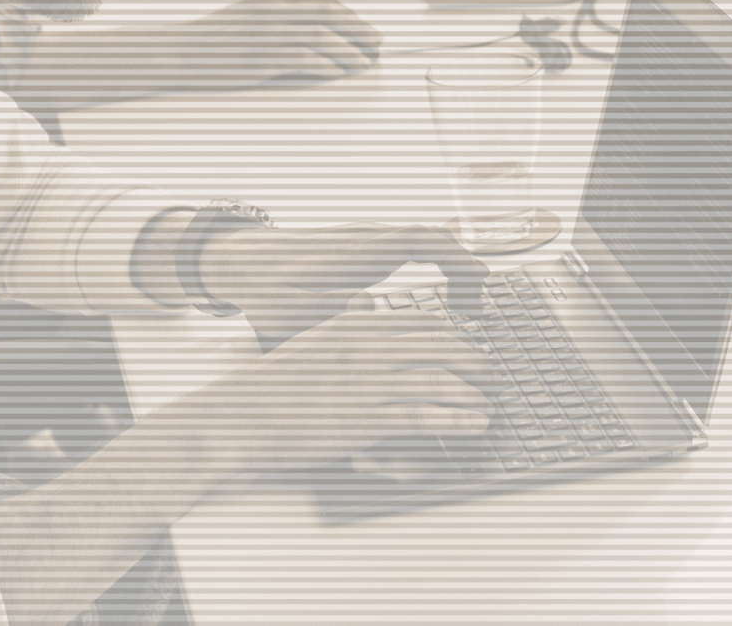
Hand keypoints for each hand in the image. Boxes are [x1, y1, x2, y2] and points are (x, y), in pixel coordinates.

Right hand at [142, 306, 494, 474]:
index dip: (460, 340)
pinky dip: (458, 420)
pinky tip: (474, 425)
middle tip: (494, 382)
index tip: (473, 354)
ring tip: (489, 408)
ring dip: (475, 395)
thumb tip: (365, 306)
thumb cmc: (271, 386)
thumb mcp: (311, 339)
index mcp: (355, 324)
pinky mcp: (365, 418)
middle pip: (444, 346)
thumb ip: (345, 325)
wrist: (237, 416)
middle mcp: (366, 347)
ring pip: (442, 379)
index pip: (425, 323)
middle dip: (479, 365)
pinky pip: (425, 415)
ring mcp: (367, 382)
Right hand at [160, 0, 383, 91]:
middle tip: (375, 41)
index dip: (348, 11)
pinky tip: (337, 73)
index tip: (363, 24)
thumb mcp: (248, 12)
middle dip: (359, 28)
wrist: (182, 51)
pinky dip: (327, 67)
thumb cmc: (214, 37)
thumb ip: (278, 13)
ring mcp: (268, 33)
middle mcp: (273, 10)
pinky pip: (306, 59)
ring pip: (323, 37)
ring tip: (362, 62)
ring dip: (349, 51)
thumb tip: (313, 25)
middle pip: (329, 13)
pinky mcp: (263, 58)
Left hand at [198, 221, 488, 341]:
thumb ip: (328, 310)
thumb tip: (369, 303)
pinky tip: (440, 295)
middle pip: (432, 238)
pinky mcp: (363, 244)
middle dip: (464, 269)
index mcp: (354, 255)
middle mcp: (365, 239)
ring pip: (425, 241)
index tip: (482, 276)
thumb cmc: (262, 289)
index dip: (455, 255)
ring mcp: (365, 238)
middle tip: (476, 311)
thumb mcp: (286, 311)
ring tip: (465, 310)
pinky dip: (437, 264)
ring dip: (452, 268)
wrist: (239, 260)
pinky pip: (413, 245)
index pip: (417, 240)